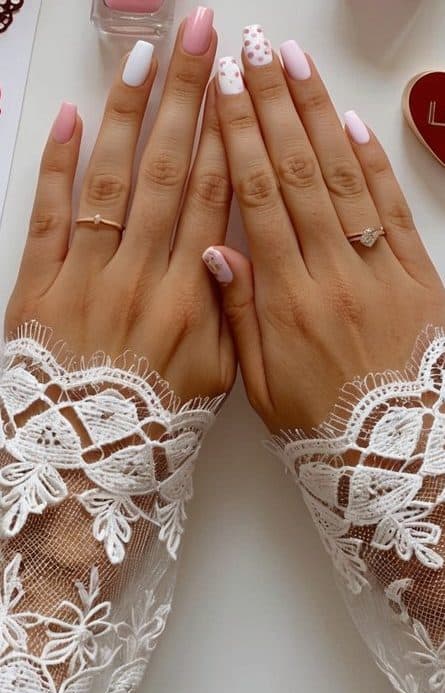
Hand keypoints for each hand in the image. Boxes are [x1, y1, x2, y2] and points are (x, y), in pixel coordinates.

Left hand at [6, 11, 234, 402]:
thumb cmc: (156, 420)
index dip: (223, 136)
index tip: (233, 86)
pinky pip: (48, 217)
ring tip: (145, 56)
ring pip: (112, 183)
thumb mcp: (217, 377)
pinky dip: (58, 167)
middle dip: (186, 98)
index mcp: (189, 298)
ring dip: (128, 115)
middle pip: (168, 172)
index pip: (211, 198)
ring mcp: (84, 278)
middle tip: (197, 36)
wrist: (86, 459)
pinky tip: (72, 120)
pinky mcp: (37, 287)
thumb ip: (231, 311)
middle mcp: (139, 277)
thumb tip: (230, 248)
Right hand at [203, 30, 444, 431]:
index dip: (240, 141)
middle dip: (272, 107)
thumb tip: (217, 251)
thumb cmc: (322, 423)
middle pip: (296, 175)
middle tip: (253, 53)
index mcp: (288, 303)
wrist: (394, 454)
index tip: (224, 93)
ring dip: (317, 117)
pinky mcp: (417, 276)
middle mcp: (333, 276)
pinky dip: (371, 164)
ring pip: (342, 180)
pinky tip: (351, 123)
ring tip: (295, 66)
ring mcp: (380, 271)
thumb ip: (240, 316)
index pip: (258, 202)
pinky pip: (392, 210)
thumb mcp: (262, 384)